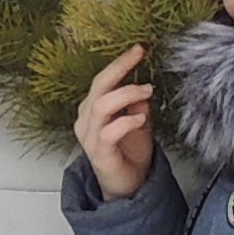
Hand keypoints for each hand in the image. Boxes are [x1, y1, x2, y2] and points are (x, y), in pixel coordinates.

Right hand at [76, 45, 157, 200]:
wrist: (127, 185)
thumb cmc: (130, 151)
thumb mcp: (139, 121)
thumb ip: (138, 104)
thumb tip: (143, 85)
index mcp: (93, 108)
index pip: (104, 79)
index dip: (120, 63)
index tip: (139, 49)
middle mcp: (86, 119)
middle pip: (98, 87)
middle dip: (119, 68)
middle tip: (139, 56)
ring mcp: (90, 137)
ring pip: (101, 106)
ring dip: (126, 94)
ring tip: (147, 91)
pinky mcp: (98, 153)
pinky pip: (108, 132)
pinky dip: (126, 122)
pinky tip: (141, 119)